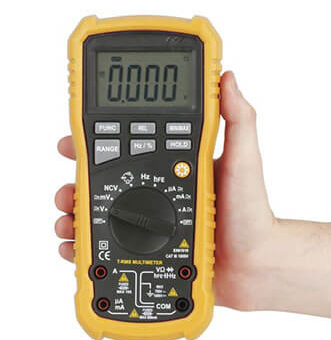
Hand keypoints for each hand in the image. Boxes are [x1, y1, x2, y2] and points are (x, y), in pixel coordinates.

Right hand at [55, 71, 274, 308]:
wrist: (255, 263)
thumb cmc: (251, 212)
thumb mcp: (244, 160)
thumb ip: (238, 120)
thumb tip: (226, 76)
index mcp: (176, 163)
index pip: (131, 143)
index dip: (97, 139)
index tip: (73, 139)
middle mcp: (160, 188)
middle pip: (107, 177)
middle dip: (77, 178)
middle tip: (67, 187)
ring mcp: (153, 220)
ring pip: (101, 209)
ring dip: (74, 211)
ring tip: (67, 219)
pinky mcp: (150, 250)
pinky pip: (110, 245)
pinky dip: (86, 244)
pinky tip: (75, 246)